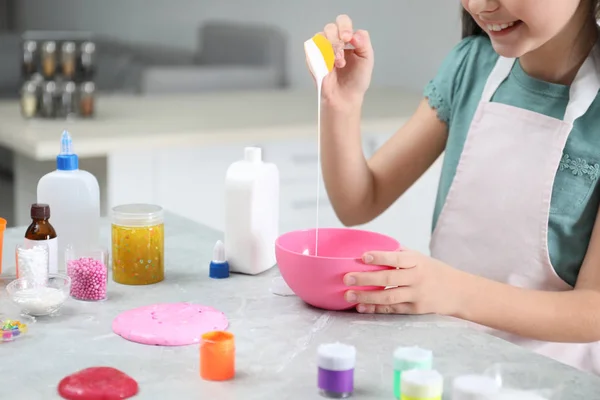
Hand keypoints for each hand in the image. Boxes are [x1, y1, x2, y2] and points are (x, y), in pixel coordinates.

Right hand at [311, 15, 374, 107]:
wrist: (346, 97)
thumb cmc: (356, 80)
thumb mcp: (367, 59)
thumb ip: (364, 43)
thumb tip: (354, 34)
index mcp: (347, 39)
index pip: (343, 23)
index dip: (344, 27)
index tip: (348, 39)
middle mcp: (334, 42)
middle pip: (330, 27)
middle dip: (336, 38)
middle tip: (342, 51)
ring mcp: (322, 50)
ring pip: (320, 37)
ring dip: (331, 49)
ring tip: (339, 63)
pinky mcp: (313, 59)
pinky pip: (312, 50)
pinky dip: (322, 56)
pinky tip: (330, 66)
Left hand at [343, 249, 465, 315]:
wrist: (459, 291)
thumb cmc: (433, 271)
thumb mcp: (419, 258)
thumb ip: (398, 253)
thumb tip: (370, 245)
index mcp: (416, 261)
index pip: (396, 258)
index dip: (379, 257)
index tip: (362, 256)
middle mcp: (416, 278)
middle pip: (388, 279)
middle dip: (366, 279)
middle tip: (347, 278)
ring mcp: (416, 295)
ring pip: (388, 297)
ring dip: (366, 297)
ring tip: (348, 295)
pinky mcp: (415, 310)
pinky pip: (392, 309)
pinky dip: (375, 309)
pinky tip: (361, 307)